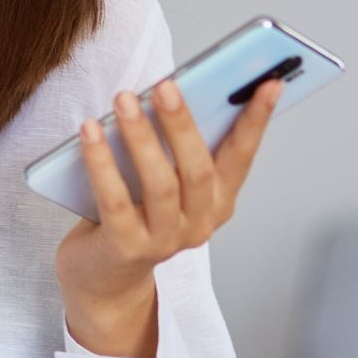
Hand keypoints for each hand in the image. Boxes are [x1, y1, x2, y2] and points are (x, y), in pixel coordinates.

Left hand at [54, 77, 281, 352]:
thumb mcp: (162, 178)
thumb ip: (173, 146)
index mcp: (217, 202)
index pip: (241, 156)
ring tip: (124, 98)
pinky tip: (89, 131)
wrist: (103, 275)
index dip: (256, 121)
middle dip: (183, 124)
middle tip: (166, 83)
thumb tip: (171, 89)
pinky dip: (102, 162)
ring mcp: (165, 241)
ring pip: (160, 184)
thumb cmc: (134, 210)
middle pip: (198, 170)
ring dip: (141, 137)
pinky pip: (114, 201)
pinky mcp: (126, 248)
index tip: (269, 83)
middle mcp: (199, 224)